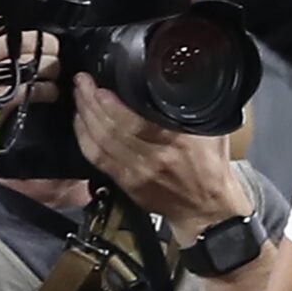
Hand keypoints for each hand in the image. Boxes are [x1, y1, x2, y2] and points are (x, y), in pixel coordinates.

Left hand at [70, 73, 252, 238]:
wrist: (207, 208)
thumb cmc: (212, 168)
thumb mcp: (212, 132)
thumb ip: (196, 110)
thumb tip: (182, 83)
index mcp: (178, 143)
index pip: (137, 123)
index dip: (112, 106)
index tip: (100, 87)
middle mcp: (154, 158)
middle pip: (111, 129)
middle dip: (91, 103)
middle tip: (82, 82)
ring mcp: (137, 172)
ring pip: (99, 142)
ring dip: (85, 117)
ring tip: (79, 96)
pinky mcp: (126, 182)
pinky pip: (97, 159)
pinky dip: (84, 139)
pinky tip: (80, 123)